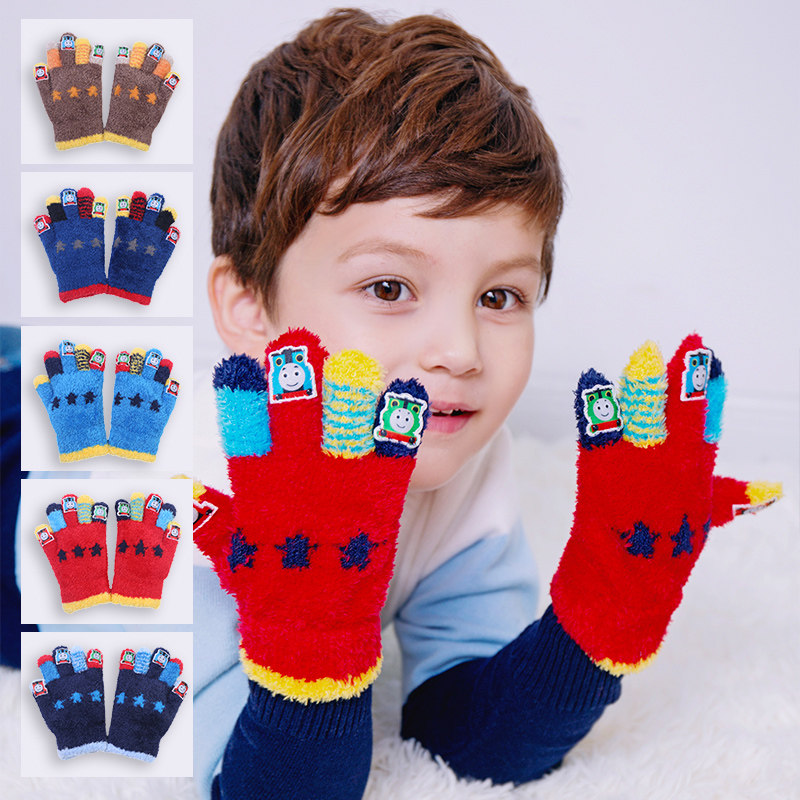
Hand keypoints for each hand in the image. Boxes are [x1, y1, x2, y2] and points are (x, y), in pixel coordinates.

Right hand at [194, 328, 427, 701]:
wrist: (316, 632)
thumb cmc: (269, 588)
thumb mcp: (232, 552)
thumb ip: (215, 515)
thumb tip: (192, 489)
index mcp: (260, 491)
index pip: (243, 434)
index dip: (240, 398)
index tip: (238, 365)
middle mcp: (299, 484)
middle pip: (297, 419)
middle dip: (297, 378)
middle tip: (301, 342)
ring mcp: (342, 489)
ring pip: (345, 426)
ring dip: (351, 391)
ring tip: (354, 359)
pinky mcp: (381, 498)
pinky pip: (393, 451)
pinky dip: (401, 421)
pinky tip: (407, 393)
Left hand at [550, 334, 781, 673]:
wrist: (617, 596)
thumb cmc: (663, 559)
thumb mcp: (701, 525)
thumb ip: (729, 499)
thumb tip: (770, 489)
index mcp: (692, 483)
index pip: (703, 428)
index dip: (705, 392)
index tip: (706, 358)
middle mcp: (663, 478)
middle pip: (671, 420)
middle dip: (674, 383)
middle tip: (678, 347)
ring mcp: (627, 478)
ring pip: (635, 424)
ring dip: (639, 390)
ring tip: (642, 357)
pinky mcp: (595, 480)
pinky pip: (594, 439)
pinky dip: (593, 411)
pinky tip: (591, 383)